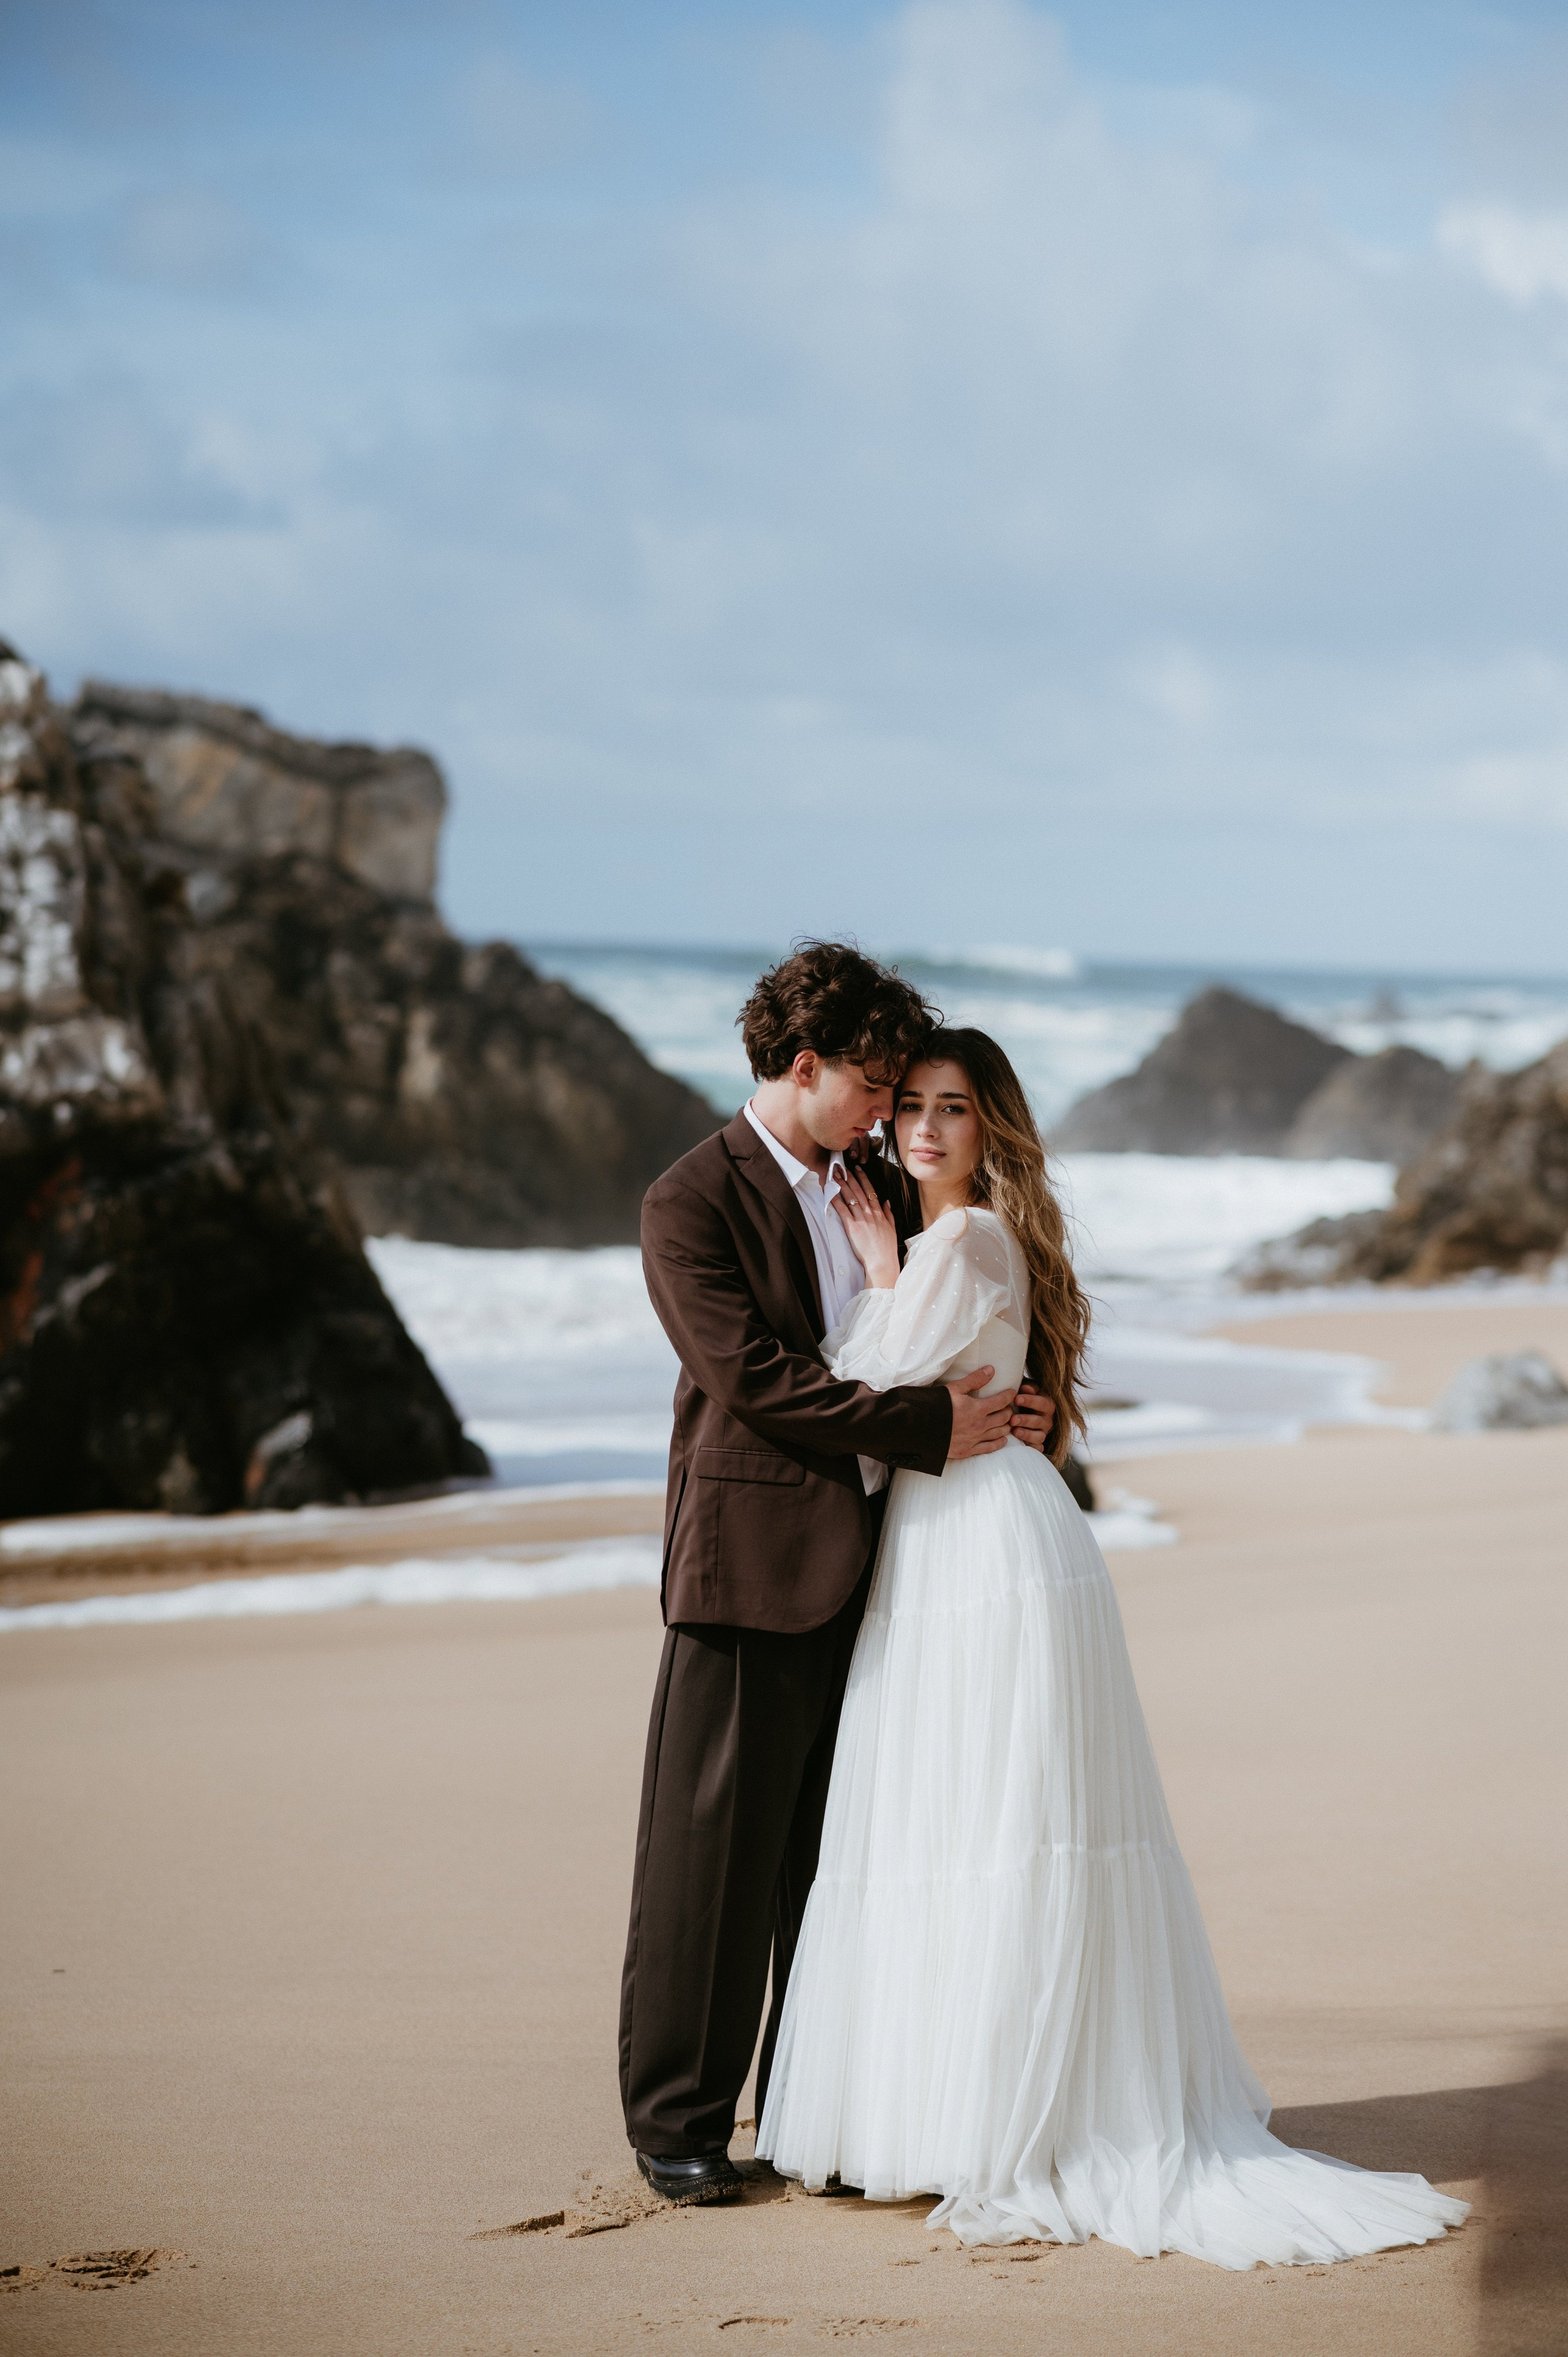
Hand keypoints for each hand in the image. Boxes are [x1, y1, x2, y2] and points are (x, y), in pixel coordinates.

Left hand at [831, 1167, 899, 1287]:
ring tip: (835, 1175)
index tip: (858, 1169)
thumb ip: (888, 1213)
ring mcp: (861, 1219)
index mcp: (879, 1213)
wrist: (882, 1262)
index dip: (863, 1178)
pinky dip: (836, 1201)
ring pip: (850, 1198)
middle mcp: (870, 1213)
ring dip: (841, 1185)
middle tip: (842, 1167)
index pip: (870, 1191)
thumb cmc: (886, 1248)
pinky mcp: (852, 1227)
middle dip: (850, 1177)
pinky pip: (843, 1211)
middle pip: (858, 1191)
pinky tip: (830, 1193)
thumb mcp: (891, 1228)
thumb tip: (886, 1201)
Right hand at [945, 1366, 1016, 1459]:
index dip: (1009, 1396)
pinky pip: (989, 1448)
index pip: (1001, 1401)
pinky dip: (999, 1443)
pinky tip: (1002, 1440)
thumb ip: (974, 1380)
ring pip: (999, 1433)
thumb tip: (991, 1370)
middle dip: (1009, 1411)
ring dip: (1006, 1426)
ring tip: (1008, 1422)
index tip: (1012, 1392)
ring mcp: (974, 1439)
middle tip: (1009, 1407)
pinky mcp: (967, 1451)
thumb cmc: (936, 1406)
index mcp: (977, 1409)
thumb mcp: (954, 1389)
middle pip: (1003, 1418)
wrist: (920, 1429)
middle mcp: (979, 1425)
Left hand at [1010, 1383, 1054, 1453]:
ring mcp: (1044, 1433)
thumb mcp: (1026, 1391)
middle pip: (1039, 1421)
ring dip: (1027, 1434)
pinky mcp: (1038, 1444)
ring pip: (1039, 1436)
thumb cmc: (1023, 1399)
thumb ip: (1028, 1389)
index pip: (1042, 1402)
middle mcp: (1047, 1419)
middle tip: (1012, 1419)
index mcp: (1047, 1404)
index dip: (1030, 1401)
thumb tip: (1025, 1387)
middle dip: (1025, 1420)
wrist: (1026, 1414)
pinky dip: (1031, 1447)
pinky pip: (1038, 1448)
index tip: (1016, 1399)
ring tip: (1015, 1431)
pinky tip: (1020, 1444)